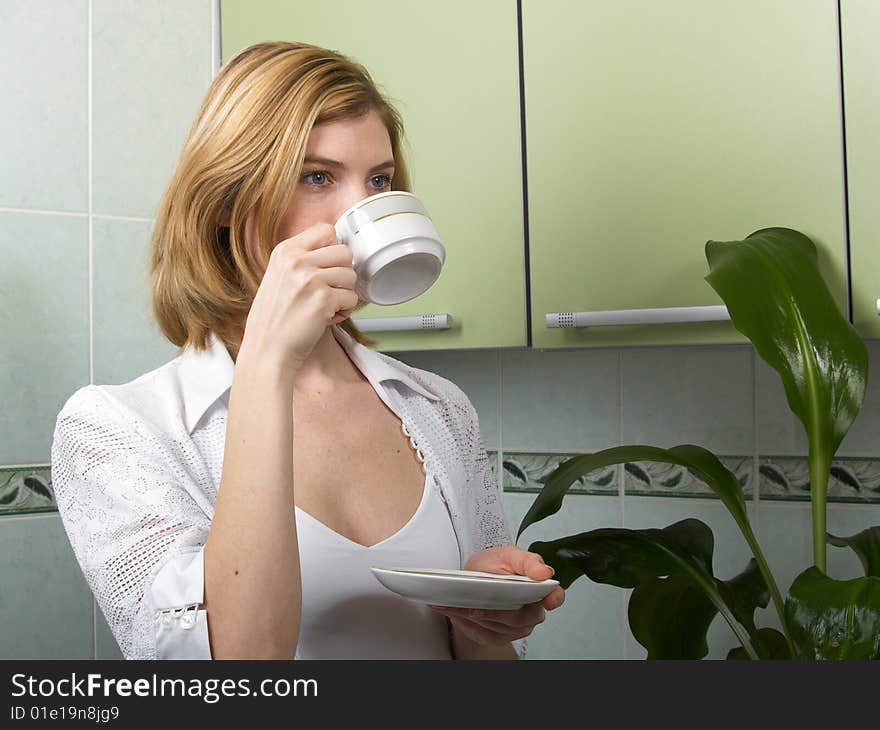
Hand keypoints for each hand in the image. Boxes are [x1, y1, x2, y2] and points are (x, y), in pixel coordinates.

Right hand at [240, 221, 358, 369]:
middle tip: (329, 291)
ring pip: (352, 276)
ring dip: (344, 294)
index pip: (326, 230)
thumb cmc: (275, 318)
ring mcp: (310, 279)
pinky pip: (352, 298)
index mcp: (285, 251)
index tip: (328, 267)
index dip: (333, 250)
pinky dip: (345, 311)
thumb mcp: (279, 276)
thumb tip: (337, 247)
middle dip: (342, 274)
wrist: (267, 349)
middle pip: (345, 252)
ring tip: (326, 307)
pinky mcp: (323, 300)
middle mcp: (297, 261)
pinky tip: (327, 318)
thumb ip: (303, 259)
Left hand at [428, 545, 565, 646]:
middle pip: (519, 617)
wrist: (475, 582)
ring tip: (454, 603)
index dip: (552, 598)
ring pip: (500, 627)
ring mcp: (517, 628)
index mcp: (539, 588)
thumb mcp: (508, 555)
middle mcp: (532, 612)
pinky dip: (469, 623)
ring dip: (477, 616)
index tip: (545, 599)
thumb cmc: (494, 566)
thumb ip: (526, 562)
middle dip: (495, 608)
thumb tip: (545, 572)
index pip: (554, 597)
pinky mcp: (498, 637)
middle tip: (473, 597)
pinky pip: (485, 634)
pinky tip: (455, 612)